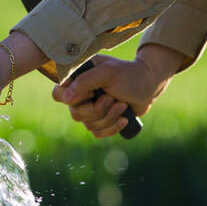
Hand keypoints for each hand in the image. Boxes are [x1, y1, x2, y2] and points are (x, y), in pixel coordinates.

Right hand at [52, 44, 184, 137]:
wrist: (148, 86)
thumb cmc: (128, 74)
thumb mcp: (107, 72)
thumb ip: (84, 82)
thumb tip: (66, 99)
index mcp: (77, 80)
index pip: (58, 94)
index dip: (72, 98)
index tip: (91, 92)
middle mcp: (80, 96)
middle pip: (76, 114)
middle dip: (98, 109)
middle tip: (112, 98)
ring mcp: (90, 109)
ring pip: (88, 125)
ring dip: (109, 117)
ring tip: (122, 104)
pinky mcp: (100, 121)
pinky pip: (98, 133)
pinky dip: (113, 127)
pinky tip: (124, 118)